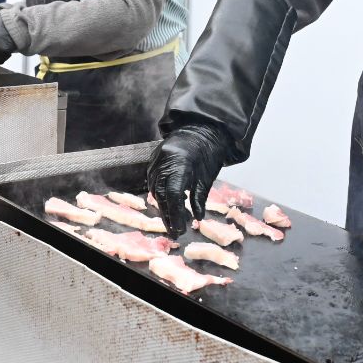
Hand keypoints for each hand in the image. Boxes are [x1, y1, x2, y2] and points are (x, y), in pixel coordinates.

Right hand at [147, 122, 228, 236]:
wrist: (201, 129)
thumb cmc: (209, 151)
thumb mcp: (208, 176)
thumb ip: (200, 197)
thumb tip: (197, 218)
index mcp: (180, 163)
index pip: (173, 193)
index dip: (176, 213)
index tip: (181, 228)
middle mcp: (164, 161)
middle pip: (162, 195)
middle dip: (168, 216)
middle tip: (176, 233)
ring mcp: (157, 160)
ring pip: (155, 190)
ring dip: (164, 208)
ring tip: (175, 223)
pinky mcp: (154, 161)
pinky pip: (153, 183)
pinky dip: (161, 196)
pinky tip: (170, 205)